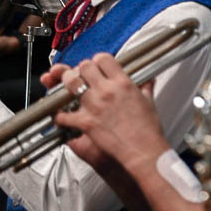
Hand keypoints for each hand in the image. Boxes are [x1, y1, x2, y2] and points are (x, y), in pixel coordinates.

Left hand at [51, 53, 167, 172]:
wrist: (144, 152)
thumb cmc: (147, 131)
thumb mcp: (149, 102)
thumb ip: (146, 86)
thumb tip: (148, 79)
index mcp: (122, 83)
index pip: (103, 58)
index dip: (97, 61)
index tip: (96, 66)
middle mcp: (106, 91)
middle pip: (84, 66)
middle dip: (81, 70)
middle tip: (81, 77)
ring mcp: (94, 105)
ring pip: (70, 82)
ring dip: (67, 84)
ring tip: (69, 89)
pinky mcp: (85, 122)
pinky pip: (64, 115)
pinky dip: (60, 116)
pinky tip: (62, 116)